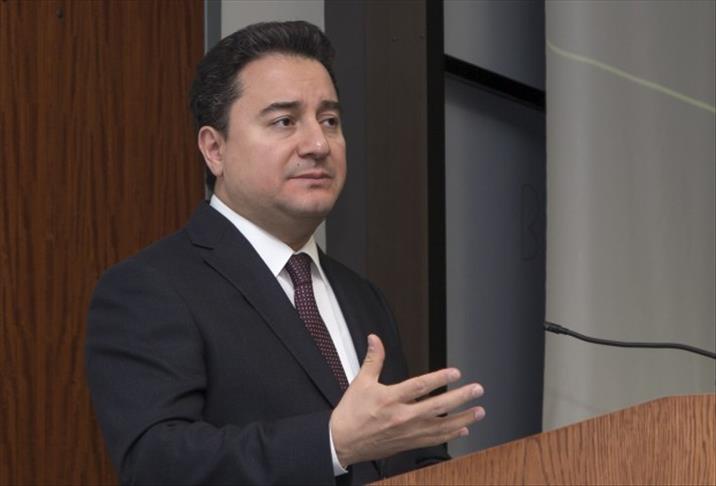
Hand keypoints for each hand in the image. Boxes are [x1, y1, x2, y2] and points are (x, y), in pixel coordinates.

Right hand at [329, 334, 484, 466]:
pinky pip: (434, 440)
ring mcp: (408, 432)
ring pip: (441, 426)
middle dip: (460, 398)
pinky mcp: (409, 443)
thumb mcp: (361, 382)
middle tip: (477, 390)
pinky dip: (450, 435)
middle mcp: (402, 416)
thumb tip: (374, 339)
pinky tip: (462, 429)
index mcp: (390, 399)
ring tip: (479, 411)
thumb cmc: (352, 412)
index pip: (420, 387)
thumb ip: (373, 359)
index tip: (456, 373)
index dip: (440, 378)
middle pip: (437, 407)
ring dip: (462, 419)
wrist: (342, 441)